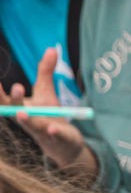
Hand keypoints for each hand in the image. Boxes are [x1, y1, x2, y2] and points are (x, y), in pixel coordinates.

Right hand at [6, 50, 93, 174]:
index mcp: (20, 109)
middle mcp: (27, 121)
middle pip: (15, 112)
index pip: (4, 100)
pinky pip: (56, 136)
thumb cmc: (49, 115)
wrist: (63, 144)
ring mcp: (41, 131)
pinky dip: (54, 132)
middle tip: (17, 87)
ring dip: (27, 120)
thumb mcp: (46, 92)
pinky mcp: (59, 139)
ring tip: (22, 113)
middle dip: (14, 100)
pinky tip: (54, 129)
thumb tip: (52, 48)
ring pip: (32, 126)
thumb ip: (45, 71)